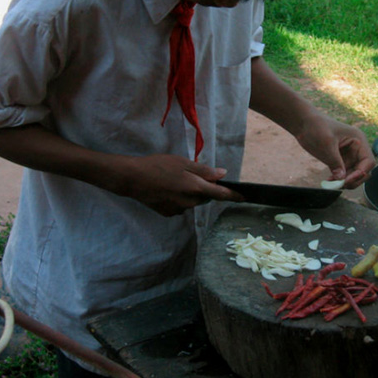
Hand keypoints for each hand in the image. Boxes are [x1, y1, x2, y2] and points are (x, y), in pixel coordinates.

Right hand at [101, 154, 244, 215]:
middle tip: (189, 174)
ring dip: (190, 193)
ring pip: (192, 202)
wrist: (132, 179)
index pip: (221, 194)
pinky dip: (178, 198)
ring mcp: (178, 210)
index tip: (244, 197)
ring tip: (173, 180)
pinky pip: (180, 206)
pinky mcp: (168, 213)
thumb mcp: (183, 163)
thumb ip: (204, 171)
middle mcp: (190, 202)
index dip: (234, 196)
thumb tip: (222, 175)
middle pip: (205, 197)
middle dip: (203, 188)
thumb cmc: (158, 166)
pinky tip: (166, 189)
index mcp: (195, 188)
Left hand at [294, 114, 375, 189]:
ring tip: (333, 184)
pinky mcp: (338, 160)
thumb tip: (341, 179)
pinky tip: (329, 181)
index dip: (360, 173)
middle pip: (363, 170)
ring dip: (345, 181)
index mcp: (358, 141)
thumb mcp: (326, 144)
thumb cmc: (316, 127)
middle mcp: (356, 149)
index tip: (347, 180)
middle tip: (340, 185)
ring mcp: (348, 155)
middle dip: (354, 179)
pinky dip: (338, 180)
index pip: (368, 161)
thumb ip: (335, 162)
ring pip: (353, 174)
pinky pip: (343, 174)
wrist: (303, 123)